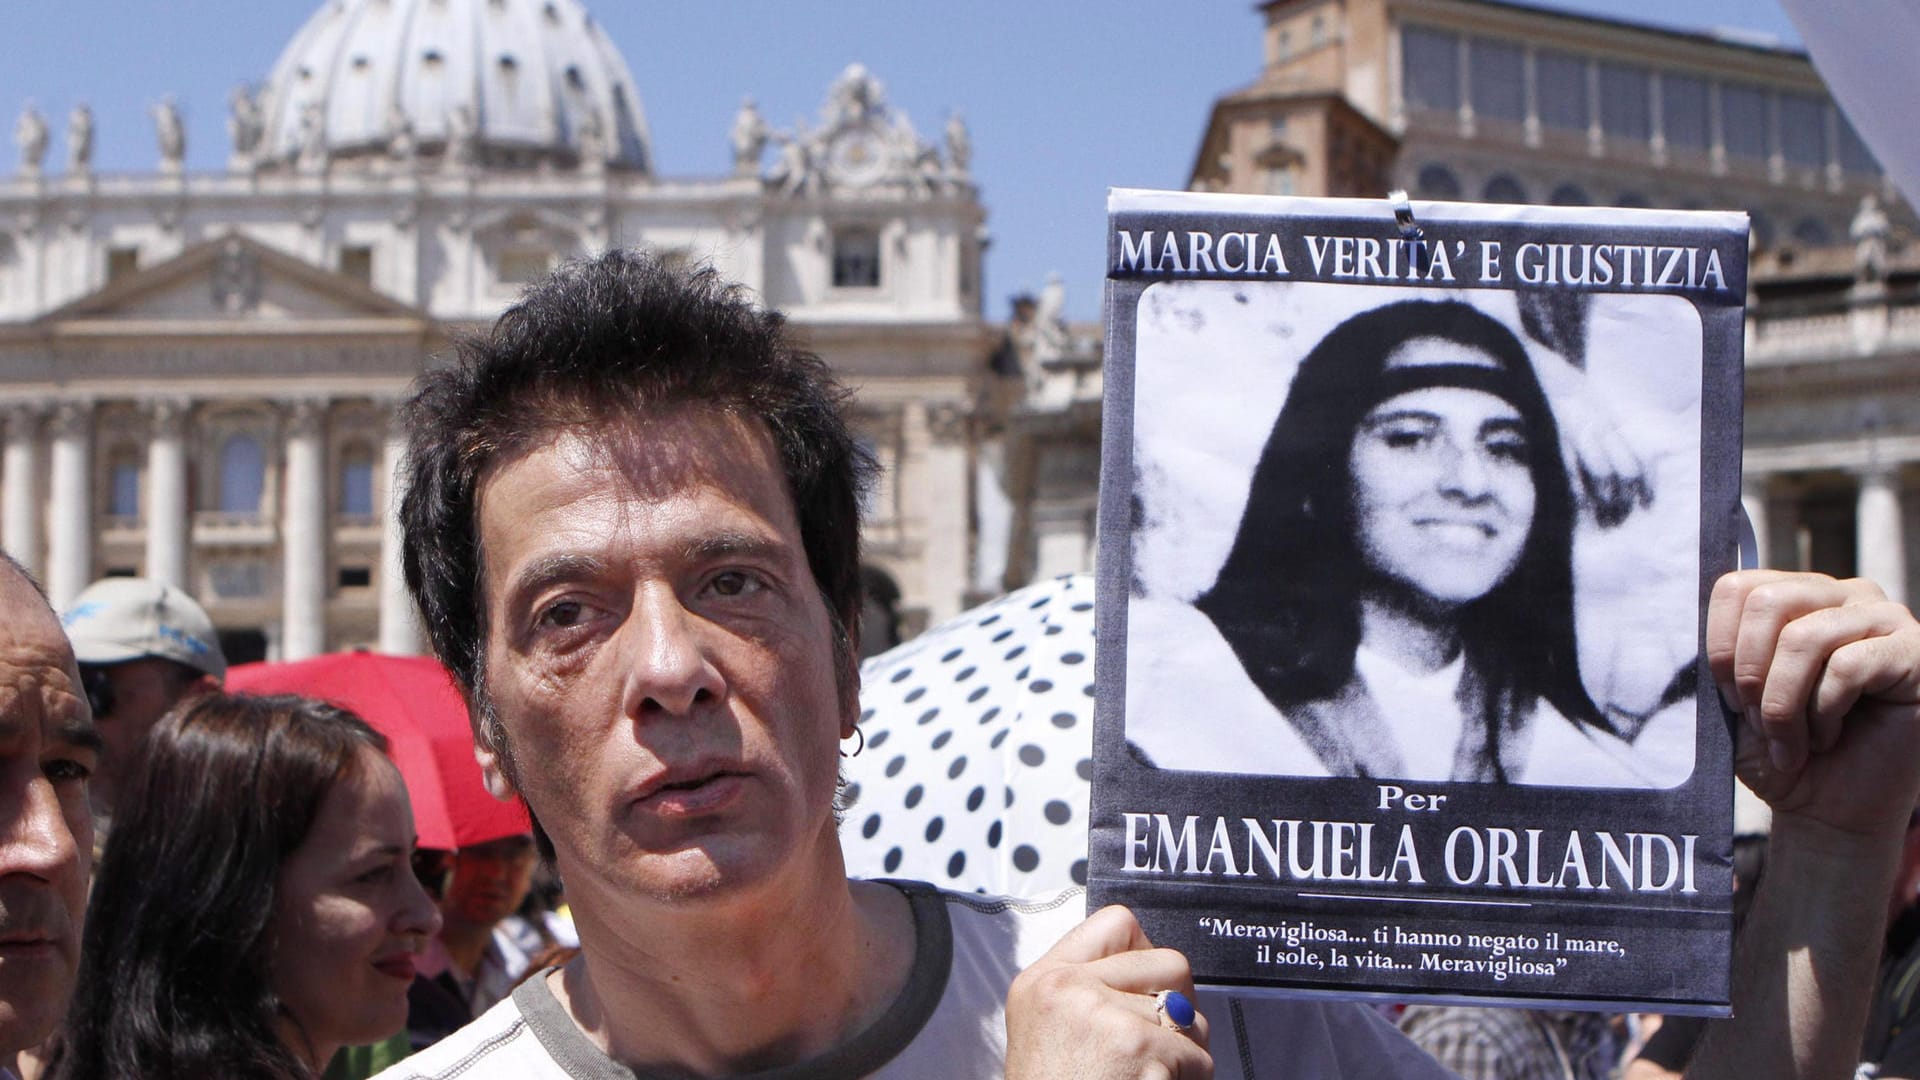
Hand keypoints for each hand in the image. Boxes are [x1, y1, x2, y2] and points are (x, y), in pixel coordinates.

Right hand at [1005, 905, 1211, 1079]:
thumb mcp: (1046, 1025)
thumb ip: (1087, 988)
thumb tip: (1153, 972)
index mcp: (1044, 980)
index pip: (1118, 923)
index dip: (1145, 956)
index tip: (1141, 992)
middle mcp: (1067, 988)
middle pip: (1170, 963)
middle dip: (1178, 1006)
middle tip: (1157, 1041)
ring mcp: (1101, 1014)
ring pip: (1191, 1015)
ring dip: (1184, 1052)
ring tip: (1148, 1074)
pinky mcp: (1134, 1046)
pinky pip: (1196, 1055)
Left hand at [1706, 570, 1919, 835]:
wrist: (1831, 808)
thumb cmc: (1782, 750)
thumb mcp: (1735, 702)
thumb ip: (1721, 657)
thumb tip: (1698, 628)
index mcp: (1795, 597)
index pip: (1738, 587)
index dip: (1721, 648)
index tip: (1732, 701)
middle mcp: (1841, 595)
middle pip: (1767, 603)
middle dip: (1750, 674)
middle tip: (1759, 723)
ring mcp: (1883, 618)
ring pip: (1804, 638)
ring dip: (1783, 703)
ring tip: (1790, 741)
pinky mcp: (1914, 651)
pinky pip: (1849, 665)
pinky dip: (1824, 712)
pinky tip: (1828, 738)